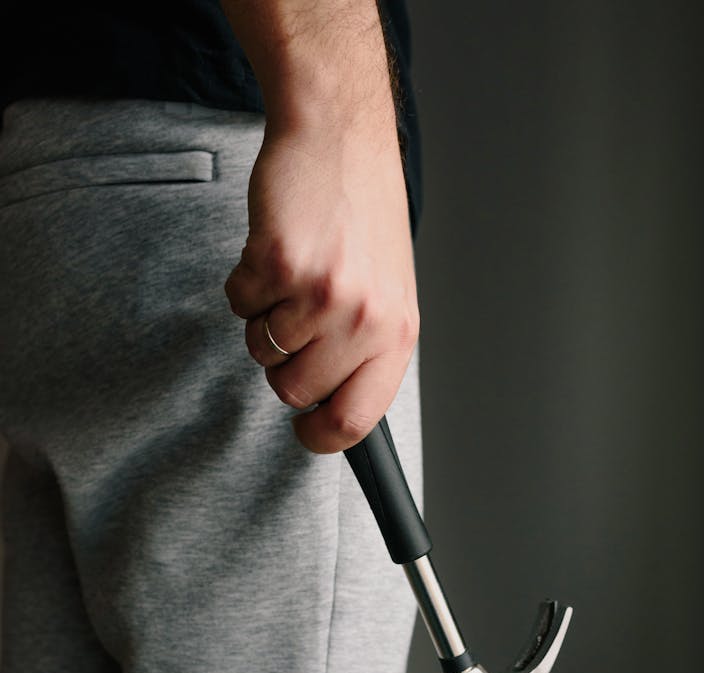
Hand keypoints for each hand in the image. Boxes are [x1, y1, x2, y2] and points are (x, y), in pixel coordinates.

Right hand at [223, 114, 418, 452]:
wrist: (340, 137)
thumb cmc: (363, 214)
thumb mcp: (389, 292)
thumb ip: (367, 349)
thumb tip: (337, 406)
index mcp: (397, 334)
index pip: (357, 420)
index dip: (323, 437)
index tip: (307, 433)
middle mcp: (364, 320)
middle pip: (294, 390)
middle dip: (284, 362)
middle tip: (298, 316)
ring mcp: (321, 293)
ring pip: (262, 350)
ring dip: (264, 317)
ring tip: (292, 274)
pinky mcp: (278, 264)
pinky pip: (239, 305)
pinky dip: (245, 283)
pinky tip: (274, 250)